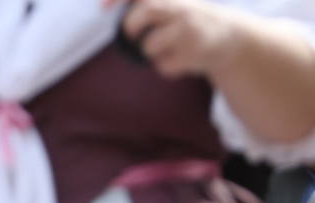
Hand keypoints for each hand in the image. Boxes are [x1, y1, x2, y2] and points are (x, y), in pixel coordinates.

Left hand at [105, 0, 239, 78]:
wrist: (229, 37)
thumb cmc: (189, 21)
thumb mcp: (172, 4)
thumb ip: (144, 6)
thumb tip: (104, 5)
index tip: (102, 8)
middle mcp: (180, 7)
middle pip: (143, 12)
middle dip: (131, 26)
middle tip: (133, 34)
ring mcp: (189, 28)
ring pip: (149, 46)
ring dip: (151, 53)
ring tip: (167, 49)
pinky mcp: (195, 49)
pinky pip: (164, 66)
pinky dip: (167, 68)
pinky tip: (182, 59)